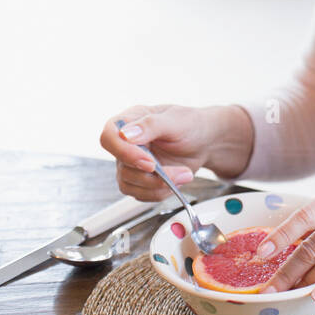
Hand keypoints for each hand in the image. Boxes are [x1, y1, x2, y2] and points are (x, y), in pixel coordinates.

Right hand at [99, 103, 236, 200]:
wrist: (205, 142)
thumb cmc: (191, 125)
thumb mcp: (175, 120)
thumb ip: (151, 125)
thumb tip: (126, 134)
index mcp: (130, 120)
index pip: (109, 137)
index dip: (124, 153)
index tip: (148, 162)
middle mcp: (127, 143)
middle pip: (122, 166)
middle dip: (152, 174)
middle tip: (177, 171)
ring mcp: (132, 163)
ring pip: (130, 184)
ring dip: (158, 185)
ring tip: (183, 174)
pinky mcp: (140, 179)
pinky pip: (140, 194)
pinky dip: (160, 192)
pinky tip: (176, 180)